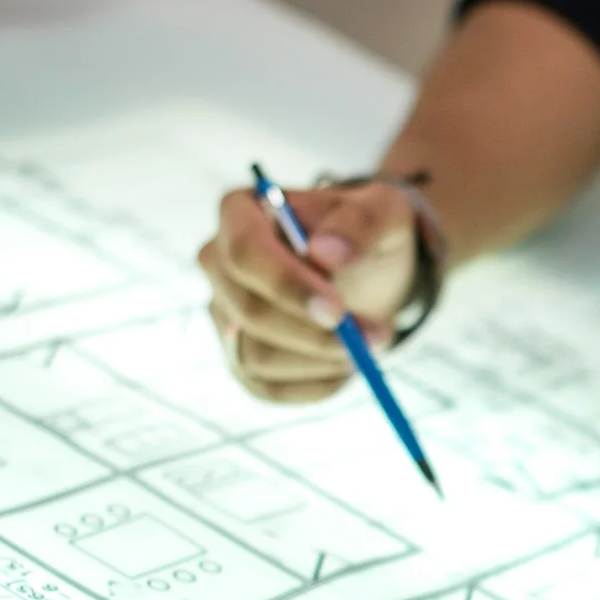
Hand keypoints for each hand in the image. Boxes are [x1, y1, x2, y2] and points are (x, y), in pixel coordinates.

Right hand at [196, 179, 419, 401]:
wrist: (368, 269)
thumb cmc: (365, 233)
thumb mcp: (380, 212)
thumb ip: (359, 224)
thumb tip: (325, 254)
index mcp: (241, 212)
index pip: (244, 252)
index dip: (286, 286)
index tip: (337, 310)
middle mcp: (219, 262)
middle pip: (248, 311)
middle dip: (316, 334)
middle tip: (378, 335)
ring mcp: (224, 312)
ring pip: (257, 357)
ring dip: (323, 361)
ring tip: (373, 344)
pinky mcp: (239, 356)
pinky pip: (268, 388)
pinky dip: (316, 385)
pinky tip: (349, 366)